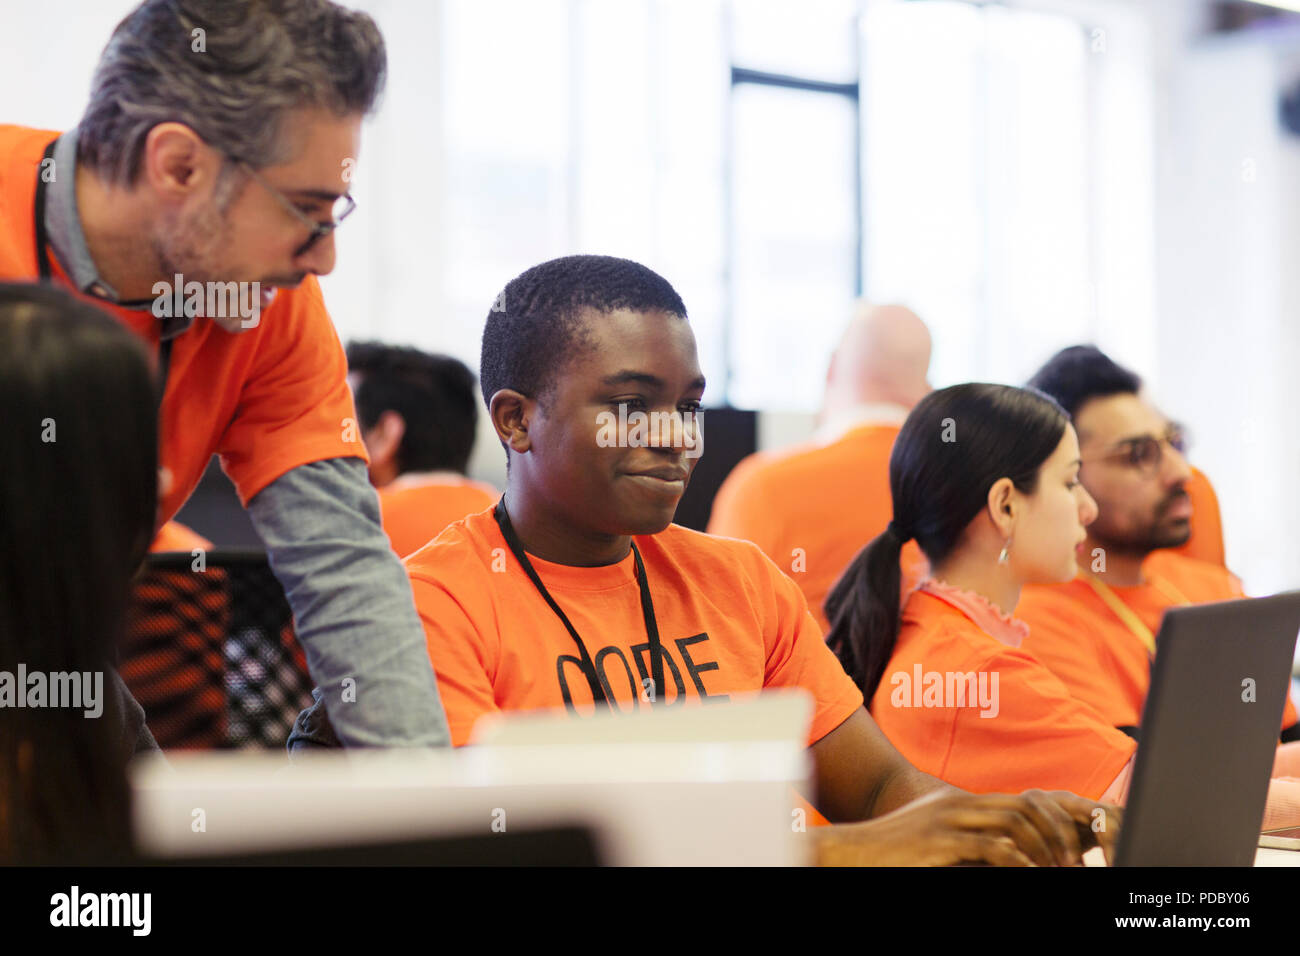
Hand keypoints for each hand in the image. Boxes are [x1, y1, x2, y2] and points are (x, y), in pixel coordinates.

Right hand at [812, 788, 1121, 866]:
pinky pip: (992, 848)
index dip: (1054, 823)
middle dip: (1058, 836)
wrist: (853, 853)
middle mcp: (958, 804)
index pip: (1024, 800)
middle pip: (1027, 807)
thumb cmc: (894, 852)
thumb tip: (1011, 856)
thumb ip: (969, 839)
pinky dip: (1018, 863)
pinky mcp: (940, 841)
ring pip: (1016, 824)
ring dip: (1043, 851)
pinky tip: (1026, 874)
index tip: (1070, 850)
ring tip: (1053, 872)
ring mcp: (948, 820)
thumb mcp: (935, 838)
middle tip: (1072, 863)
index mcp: (960, 801)